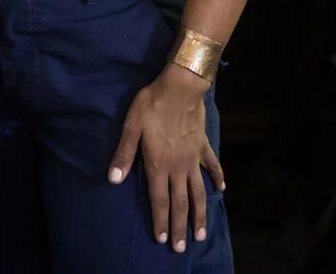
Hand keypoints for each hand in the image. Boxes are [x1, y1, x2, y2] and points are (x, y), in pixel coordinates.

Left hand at [108, 64, 225, 252]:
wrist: (180, 88)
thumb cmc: (151, 106)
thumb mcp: (131, 128)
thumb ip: (124, 154)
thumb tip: (113, 179)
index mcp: (159, 165)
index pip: (160, 200)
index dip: (160, 220)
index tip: (162, 239)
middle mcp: (178, 167)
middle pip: (180, 203)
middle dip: (180, 227)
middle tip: (182, 247)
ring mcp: (193, 158)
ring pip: (198, 192)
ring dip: (200, 214)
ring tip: (201, 233)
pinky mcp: (203, 146)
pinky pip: (212, 166)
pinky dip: (218, 178)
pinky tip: (222, 189)